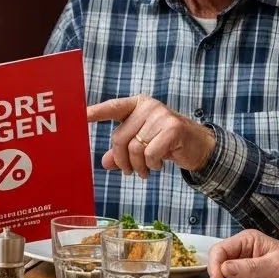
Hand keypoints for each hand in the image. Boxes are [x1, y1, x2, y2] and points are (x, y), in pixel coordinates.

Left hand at [87, 95, 216, 176]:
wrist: (198, 146)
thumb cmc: (165, 143)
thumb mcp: (142, 145)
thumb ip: (122, 151)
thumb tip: (105, 162)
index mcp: (136, 105)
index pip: (112, 107)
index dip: (95, 112)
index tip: (80, 115)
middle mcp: (147, 106)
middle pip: (120, 138)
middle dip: (123, 161)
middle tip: (131, 172)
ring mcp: (161, 115)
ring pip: (134, 149)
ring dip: (138, 166)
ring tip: (146, 170)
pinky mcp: (173, 128)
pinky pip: (150, 154)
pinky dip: (153, 165)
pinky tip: (159, 165)